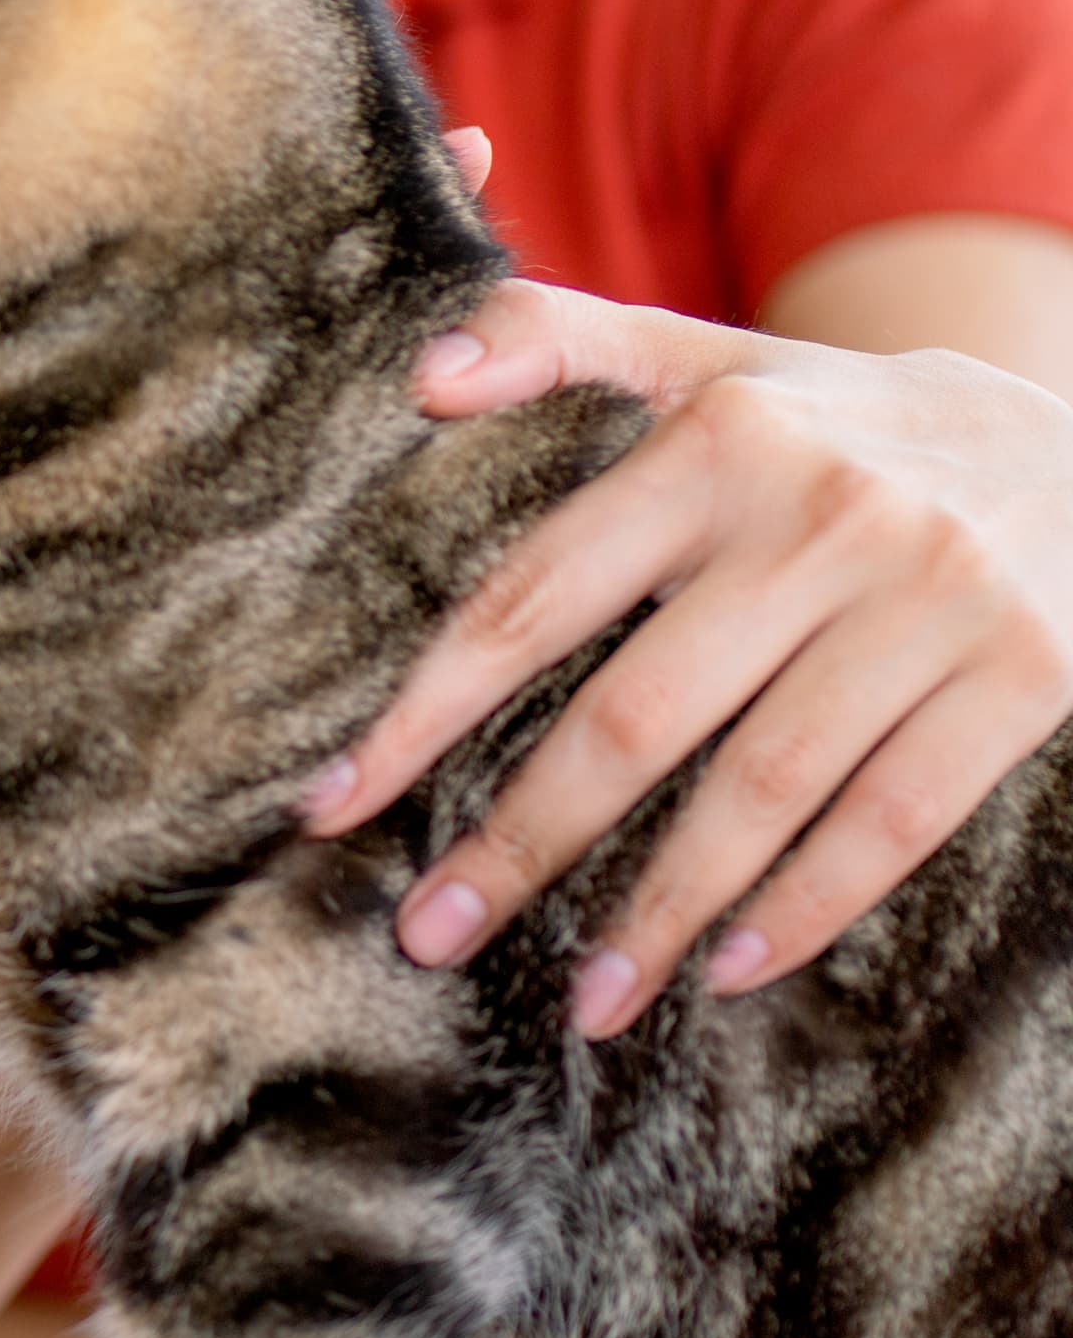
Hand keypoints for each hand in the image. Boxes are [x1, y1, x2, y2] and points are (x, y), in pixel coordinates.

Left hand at [299, 279, 1072, 1039]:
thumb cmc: (842, 422)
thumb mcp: (707, 355)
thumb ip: (554, 338)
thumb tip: (420, 375)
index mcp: (715, 446)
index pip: (534, 597)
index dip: (425, 711)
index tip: (333, 805)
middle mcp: (817, 520)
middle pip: (634, 717)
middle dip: (522, 840)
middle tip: (429, 934)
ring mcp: (929, 601)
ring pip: (761, 788)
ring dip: (659, 907)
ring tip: (584, 999)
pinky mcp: (1026, 674)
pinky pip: (895, 818)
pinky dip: (808, 905)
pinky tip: (727, 972)